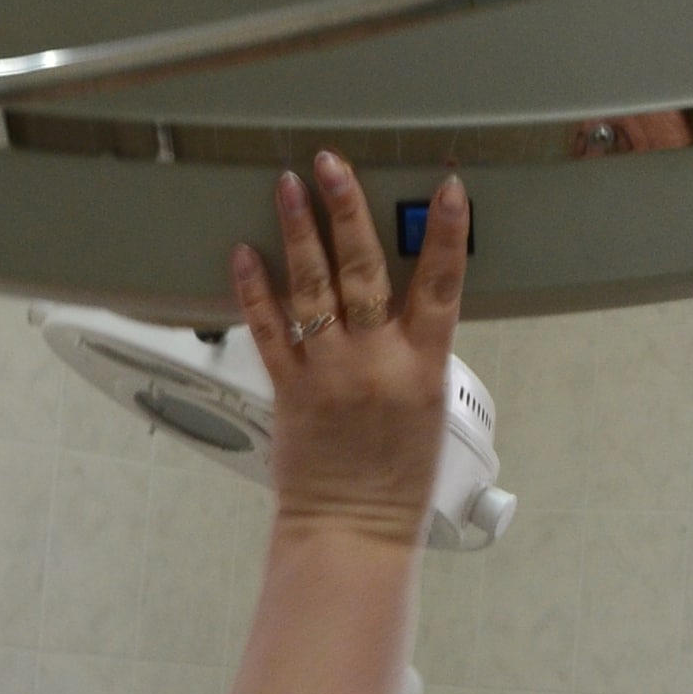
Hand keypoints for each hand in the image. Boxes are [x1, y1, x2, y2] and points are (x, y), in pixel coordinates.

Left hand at [231, 154, 466, 543]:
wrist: (354, 529)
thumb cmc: (396, 481)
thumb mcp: (427, 411)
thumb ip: (415, 355)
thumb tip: (401, 309)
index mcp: (422, 368)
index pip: (441, 287)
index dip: (446, 234)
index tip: (448, 188)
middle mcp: (376, 363)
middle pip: (364, 271)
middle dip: (348, 211)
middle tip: (333, 164)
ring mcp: (329, 374)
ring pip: (313, 289)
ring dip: (299, 232)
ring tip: (288, 186)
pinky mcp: (289, 390)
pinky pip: (268, 331)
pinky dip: (254, 290)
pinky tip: (244, 253)